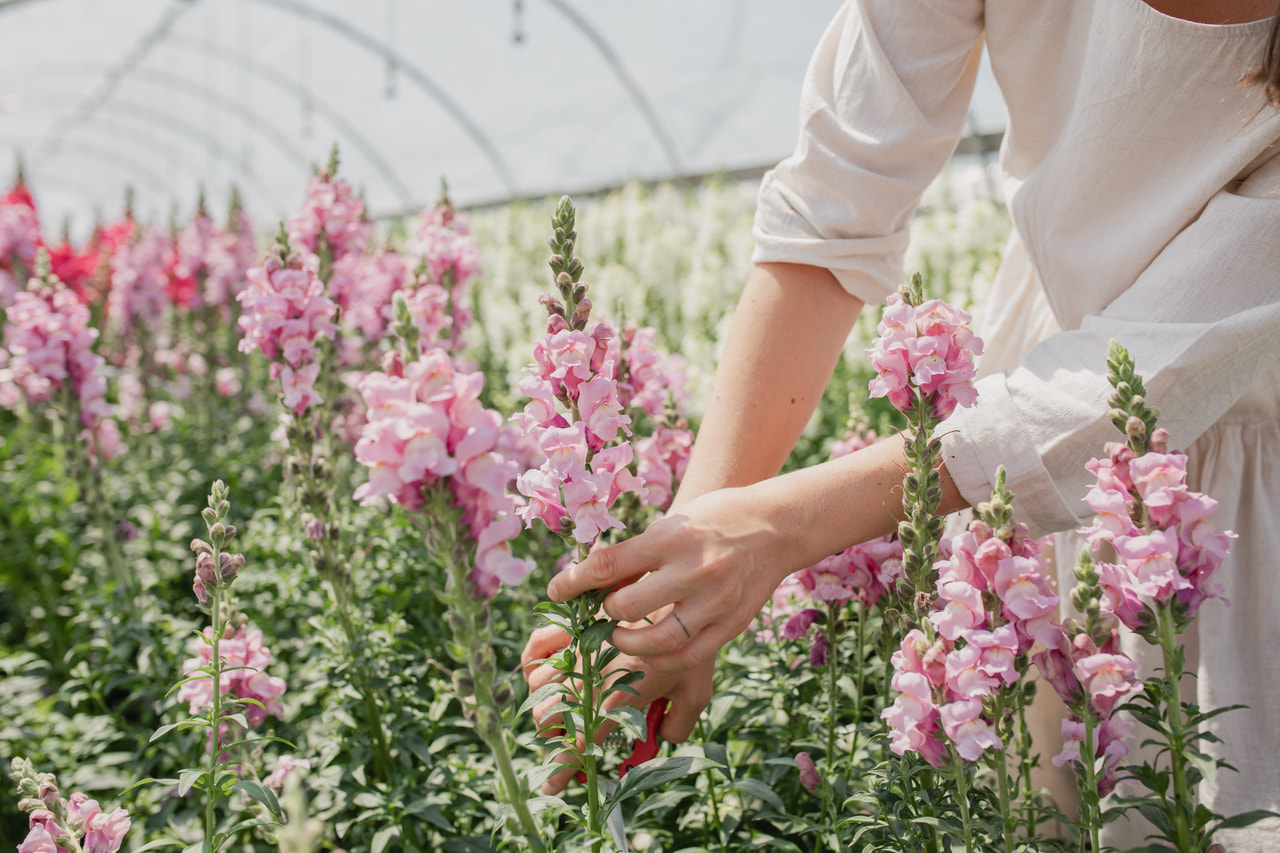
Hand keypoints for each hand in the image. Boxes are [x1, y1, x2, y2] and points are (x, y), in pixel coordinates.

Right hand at [520, 623, 713, 793]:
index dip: (561, 770)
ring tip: (554, 703)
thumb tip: (664, 737)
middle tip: (561, 735)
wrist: (679, 594)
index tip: (550, 786)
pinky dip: (533, 659)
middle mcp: (589, 680)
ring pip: (539, 685)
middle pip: (549, 718)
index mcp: (616, 703)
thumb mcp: (696, 691)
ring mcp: (577, 652)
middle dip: (550, 733)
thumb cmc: (692, 644)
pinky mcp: (573, 626)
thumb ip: (680, 722)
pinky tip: (541, 665)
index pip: (580, 746)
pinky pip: (537, 646)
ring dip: (541, 699)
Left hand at [546, 485, 801, 674]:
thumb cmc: (714, 519)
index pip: (608, 564)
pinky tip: (651, 652)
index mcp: (671, 536)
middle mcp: (693, 568)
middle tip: (603, 613)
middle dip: (606, 614)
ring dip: (628, 644)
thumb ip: (637, 553)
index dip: (572, 582)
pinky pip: (689, 655)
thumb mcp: (672, 522)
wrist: (776, 525)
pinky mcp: (731, 622)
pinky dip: (662, 660)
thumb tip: (593, 581)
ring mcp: (715, 599)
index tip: (555, 592)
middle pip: (629, 606)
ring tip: (619, 637)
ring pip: (658, 640)